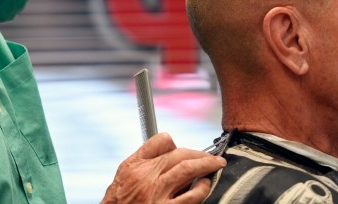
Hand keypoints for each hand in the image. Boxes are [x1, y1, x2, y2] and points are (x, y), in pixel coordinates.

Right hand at [101, 132, 225, 203]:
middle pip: (178, 153)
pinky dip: (203, 188)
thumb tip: (165, 155)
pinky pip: (192, 195)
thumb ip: (141, 165)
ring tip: (216, 164)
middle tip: (210, 156)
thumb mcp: (121, 179)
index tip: (181, 148)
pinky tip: (205, 186)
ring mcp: (158, 193)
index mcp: (134, 166)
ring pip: (188, 168)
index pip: (159, 141)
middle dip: (198, 153)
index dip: (174, 143)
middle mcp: (146, 177)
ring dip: (207, 164)